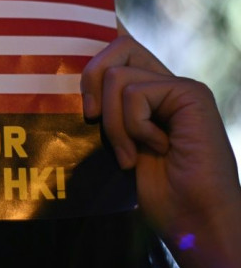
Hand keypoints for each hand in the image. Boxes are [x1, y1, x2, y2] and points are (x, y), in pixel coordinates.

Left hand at [81, 32, 240, 267]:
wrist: (193, 221)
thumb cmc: (156, 193)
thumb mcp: (117, 144)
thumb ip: (105, 111)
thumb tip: (73, 87)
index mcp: (149, 93)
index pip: (117, 52)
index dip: (94, 66)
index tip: (86, 109)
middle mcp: (166, 84)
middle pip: (118, 46)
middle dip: (93, 81)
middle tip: (93, 120)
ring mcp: (181, 87)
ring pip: (117, 77)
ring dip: (114, 123)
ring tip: (132, 153)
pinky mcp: (192, 94)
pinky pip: (135, 95)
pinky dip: (134, 127)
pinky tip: (159, 149)